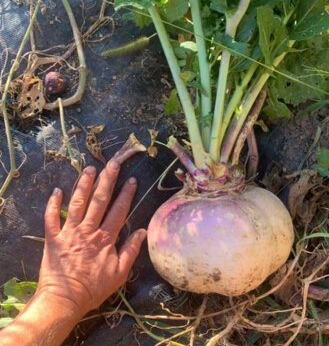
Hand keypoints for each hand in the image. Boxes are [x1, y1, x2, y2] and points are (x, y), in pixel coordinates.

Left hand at [37, 160, 146, 316]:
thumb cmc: (94, 288)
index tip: (132, 180)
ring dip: (84, 185)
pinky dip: (53, 204)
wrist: (64, 301)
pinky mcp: (53, 238)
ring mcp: (69, 232)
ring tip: (90, 168)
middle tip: (113, 163)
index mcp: (105, 238)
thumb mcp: (120, 273)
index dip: (126, 194)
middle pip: (99, 201)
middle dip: (107, 180)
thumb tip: (142, 231)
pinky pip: (51, 217)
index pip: (119, 211)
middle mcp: (88, 230)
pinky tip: (57, 190)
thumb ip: (131, 250)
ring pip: (77, 203)